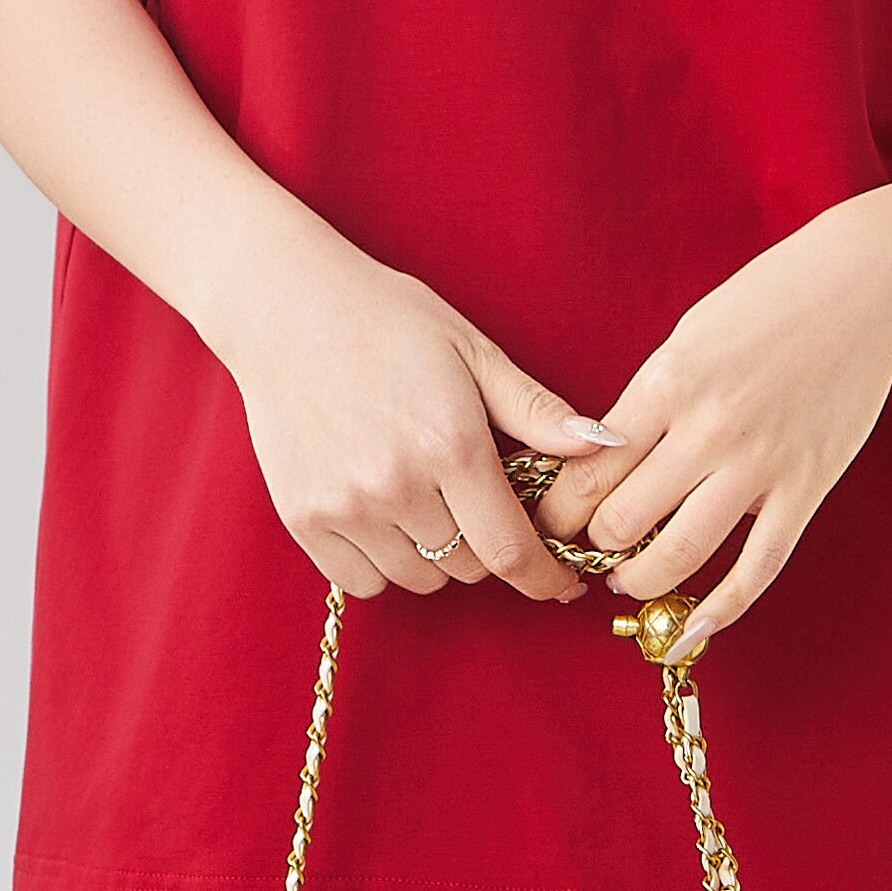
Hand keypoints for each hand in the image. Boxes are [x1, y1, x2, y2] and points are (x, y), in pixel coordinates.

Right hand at [227, 236, 614, 604]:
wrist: (282, 306)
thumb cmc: (386, 319)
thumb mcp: (473, 352)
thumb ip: (538, 411)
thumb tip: (609, 446)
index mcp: (451, 444)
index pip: (511, 550)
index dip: (545, 578)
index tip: (562, 584)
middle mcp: (397, 485)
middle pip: (467, 568)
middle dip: (487, 547)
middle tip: (475, 501)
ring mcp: (344, 506)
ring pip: (418, 578)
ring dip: (437, 556)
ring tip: (427, 499)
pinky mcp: (302, 517)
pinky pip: (363, 581)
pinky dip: (384, 563)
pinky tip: (385, 516)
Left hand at [535, 204, 891, 652]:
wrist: (862, 290)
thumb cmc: (769, 301)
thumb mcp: (688, 337)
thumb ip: (648, 401)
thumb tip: (605, 462)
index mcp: (668, 383)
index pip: (591, 469)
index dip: (560, 508)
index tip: (554, 520)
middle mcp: (708, 429)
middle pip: (624, 518)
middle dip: (595, 544)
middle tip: (590, 548)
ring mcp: (760, 464)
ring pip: (681, 552)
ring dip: (641, 578)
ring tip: (628, 579)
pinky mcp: (805, 487)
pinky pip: (759, 565)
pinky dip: (723, 608)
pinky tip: (693, 629)